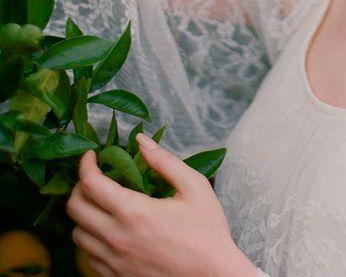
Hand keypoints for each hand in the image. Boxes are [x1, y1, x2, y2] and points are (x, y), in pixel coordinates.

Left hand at [66, 135, 248, 276]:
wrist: (213, 275)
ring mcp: (114, 261)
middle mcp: (117, 238)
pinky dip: (91, 238)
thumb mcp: (194, 186)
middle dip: (79, 186)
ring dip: (84, 214)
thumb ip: (164, 161)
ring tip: (101, 203)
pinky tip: (110, 228)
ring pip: (77, 234)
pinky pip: (88, 256)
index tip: (91, 154)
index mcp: (134, 212)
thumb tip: (140, 140)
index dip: (85, 164)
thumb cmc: (206, 230)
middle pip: (75, 208)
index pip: (90, 184)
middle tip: (95, 176)